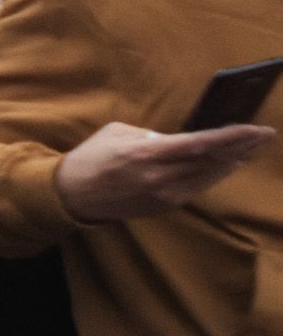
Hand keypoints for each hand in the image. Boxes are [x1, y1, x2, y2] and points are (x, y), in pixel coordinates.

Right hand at [56, 120, 272, 222]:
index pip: (200, 144)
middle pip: (211, 162)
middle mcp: (160, 177)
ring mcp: (164, 195)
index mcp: (146, 154)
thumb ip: (151, 136)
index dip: (231, 137)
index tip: (254, 129)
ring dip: (232, 162)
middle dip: (241, 147)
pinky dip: (215, 175)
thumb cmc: (91, 157)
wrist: (72, 194)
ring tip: (250, 148)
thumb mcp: (117, 133)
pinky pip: (197, 187)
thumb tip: (176, 141)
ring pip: (209, 177)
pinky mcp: (164, 206)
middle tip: (263, 136)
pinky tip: (226, 166)